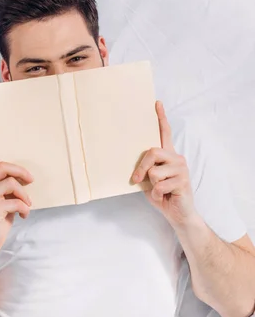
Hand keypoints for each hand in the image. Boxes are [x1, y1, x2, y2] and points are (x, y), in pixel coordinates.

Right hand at [0, 130, 32, 256]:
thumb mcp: (0, 200)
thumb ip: (6, 187)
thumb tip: (23, 177)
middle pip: (2, 167)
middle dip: (20, 171)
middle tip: (30, 180)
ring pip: (12, 183)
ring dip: (24, 194)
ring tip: (26, 204)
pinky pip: (16, 201)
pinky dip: (24, 208)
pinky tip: (23, 215)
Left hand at [132, 101, 196, 225]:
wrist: (177, 213)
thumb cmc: (161, 194)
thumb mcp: (147, 179)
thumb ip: (144, 168)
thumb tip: (132, 163)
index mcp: (168, 156)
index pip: (165, 133)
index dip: (160, 118)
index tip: (156, 103)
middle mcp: (176, 158)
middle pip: (152, 152)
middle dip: (141, 167)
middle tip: (137, 179)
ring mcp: (182, 168)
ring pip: (154, 171)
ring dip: (151, 184)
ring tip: (160, 189)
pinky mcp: (184, 181)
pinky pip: (159, 185)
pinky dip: (157, 194)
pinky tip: (165, 196)